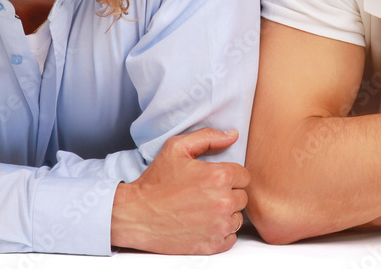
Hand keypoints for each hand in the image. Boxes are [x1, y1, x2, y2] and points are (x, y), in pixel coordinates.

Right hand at [111, 128, 248, 254]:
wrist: (136, 214)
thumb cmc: (156, 180)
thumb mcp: (176, 147)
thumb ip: (208, 137)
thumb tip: (233, 135)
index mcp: (219, 176)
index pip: (244, 176)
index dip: (229, 176)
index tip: (213, 179)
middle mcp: (224, 201)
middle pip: (242, 197)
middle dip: (228, 194)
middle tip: (206, 194)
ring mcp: (219, 225)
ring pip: (237, 217)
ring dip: (226, 214)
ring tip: (204, 209)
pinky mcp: (212, 245)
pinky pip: (231, 237)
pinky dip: (221, 232)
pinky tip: (204, 224)